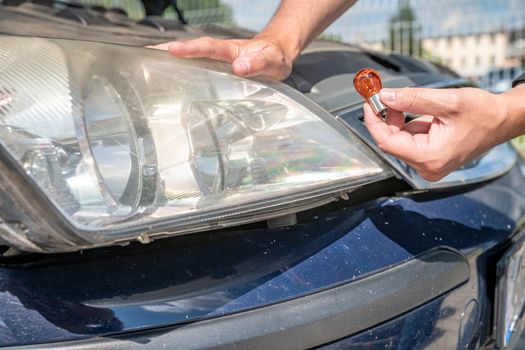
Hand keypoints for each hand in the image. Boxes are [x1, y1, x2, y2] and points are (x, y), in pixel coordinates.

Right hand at [148, 36, 293, 79]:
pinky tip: (166, 78)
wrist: (277, 55)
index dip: (191, 49)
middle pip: (191, 50)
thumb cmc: (274, 57)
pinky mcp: (217, 71)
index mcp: (231, 50)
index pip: (208, 48)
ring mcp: (216, 62)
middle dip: (168, 51)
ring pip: (190, 59)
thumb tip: (239, 68)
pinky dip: (180, 71)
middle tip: (145, 55)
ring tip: (145, 65)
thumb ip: (258, 64)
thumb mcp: (272, 61)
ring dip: (169, 60)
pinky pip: (196, 68)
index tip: (173, 50)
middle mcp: (220, 54)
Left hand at [363, 87, 511, 181]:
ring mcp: (428, 164)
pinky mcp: (429, 158)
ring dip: (400, 119)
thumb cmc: (483, 114)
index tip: (368, 102)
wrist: (502, 121)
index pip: (387, 142)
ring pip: (399, 139)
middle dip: (387, 117)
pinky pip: (409, 139)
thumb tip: (385, 96)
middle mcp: (427, 166)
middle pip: (391, 141)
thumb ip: (413, 99)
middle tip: (386, 95)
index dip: (373, 121)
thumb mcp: (447, 101)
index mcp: (430, 157)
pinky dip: (409, 123)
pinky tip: (426, 115)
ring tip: (420, 105)